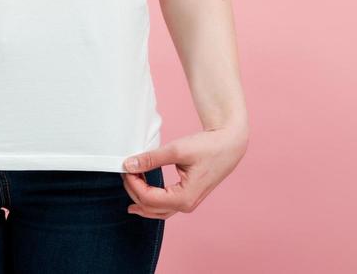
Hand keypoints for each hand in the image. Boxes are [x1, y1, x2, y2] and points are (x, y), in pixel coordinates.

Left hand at [122, 123, 248, 218]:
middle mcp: (186, 205)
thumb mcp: (177, 150)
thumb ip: (151, 159)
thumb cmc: (209, 146)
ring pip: (156, 211)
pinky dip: (150, 200)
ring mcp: (188, 204)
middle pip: (150, 207)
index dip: (133, 184)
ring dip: (140, 198)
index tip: (127, 167)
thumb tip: (128, 165)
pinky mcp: (188, 198)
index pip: (148, 198)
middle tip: (127, 170)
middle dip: (134, 190)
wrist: (230, 144)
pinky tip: (141, 192)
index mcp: (184, 198)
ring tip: (130, 183)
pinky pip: (164, 207)